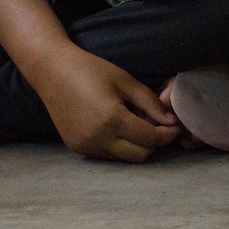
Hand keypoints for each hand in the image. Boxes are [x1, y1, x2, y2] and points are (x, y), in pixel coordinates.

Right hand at [27, 45, 181, 162]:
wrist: (52, 72)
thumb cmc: (91, 70)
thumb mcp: (126, 81)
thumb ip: (150, 103)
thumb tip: (171, 121)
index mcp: (112, 120)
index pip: (150, 139)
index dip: (167, 135)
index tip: (175, 126)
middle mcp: (97, 138)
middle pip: (139, 155)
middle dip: (154, 143)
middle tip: (159, 125)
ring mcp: (84, 146)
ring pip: (123, 158)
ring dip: (136, 146)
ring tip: (137, 122)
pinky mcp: (76, 147)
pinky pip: (107, 154)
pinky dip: (119, 146)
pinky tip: (119, 127)